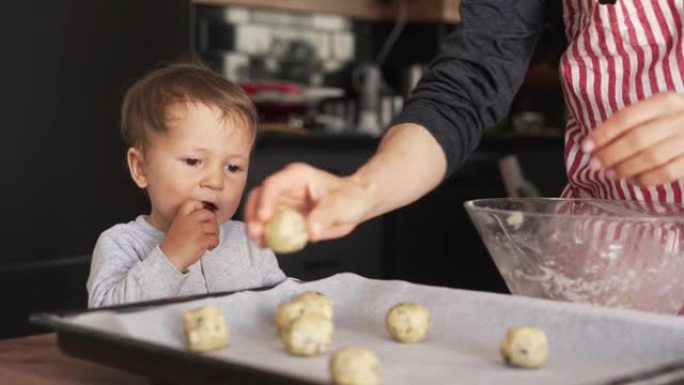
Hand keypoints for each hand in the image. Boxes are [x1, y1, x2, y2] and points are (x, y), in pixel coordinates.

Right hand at [160, 200, 218, 271]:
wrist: (169, 258)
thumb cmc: (175, 244)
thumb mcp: (179, 225)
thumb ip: (190, 218)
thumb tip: (210, 216)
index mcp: (182, 215)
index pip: (195, 203)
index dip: (202, 208)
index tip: (202, 218)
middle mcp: (190, 220)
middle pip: (209, 214)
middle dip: (212, 224)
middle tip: (209, 232)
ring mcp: (196, 230)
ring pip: (214, 228)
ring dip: (214, 236)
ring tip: (208, 242)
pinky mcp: (201, 241)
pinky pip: (215, 239)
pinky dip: (214, 244)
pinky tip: (208, 248)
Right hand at [244, 163, 372, 244]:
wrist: (356, 205)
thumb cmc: (350, 197)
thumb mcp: (341, 204)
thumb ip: (325, 215)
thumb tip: (310, 230)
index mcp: (296, 176)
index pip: (274, 184)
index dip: (265, 200)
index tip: (264, 217)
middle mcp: (286, 188)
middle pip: (258, 197)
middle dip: (254, 216)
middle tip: (256, 233)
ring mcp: (284, 204)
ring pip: (260, 214)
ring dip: (256, 228)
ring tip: (260, 242)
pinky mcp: (285, 219)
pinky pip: (270, 228)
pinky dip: (266, 237)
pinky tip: (268, 245)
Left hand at [582, 92, 683, 186]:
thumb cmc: (677, 122)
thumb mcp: (659, 112)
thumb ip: (632, 123)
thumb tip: (595, 144)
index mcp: (665, 101)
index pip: (627, 117)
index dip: (603, 133)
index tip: (586, 147)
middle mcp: (679, 117)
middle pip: (637, 138)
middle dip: (610, 154)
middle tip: (594, 164)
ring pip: (651, 157)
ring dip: (625, 168)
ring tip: (610, 174)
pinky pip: (667, 172)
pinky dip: (647, 179)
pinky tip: (635, 181)